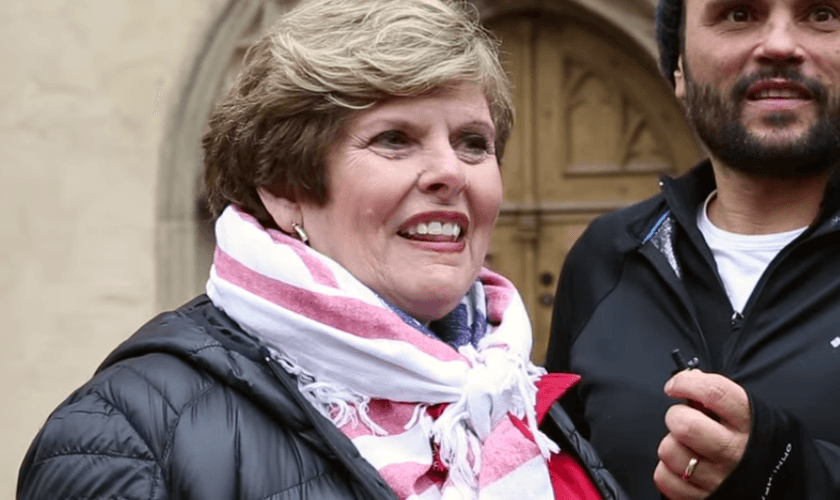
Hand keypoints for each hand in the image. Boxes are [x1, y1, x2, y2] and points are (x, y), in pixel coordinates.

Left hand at [654, 370, 750, 499]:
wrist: (782, 485)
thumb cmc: (757, 443)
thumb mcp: (751, 415)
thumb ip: (720, 398)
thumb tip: (687, 380)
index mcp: (749, 423)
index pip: (713, 392)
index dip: (686, 383)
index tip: (674, 386)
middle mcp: (735, 451)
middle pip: (685, 425)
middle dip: (676, 416)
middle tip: (682, 419)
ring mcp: (719, 477)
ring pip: (670, 450)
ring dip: (671, 444)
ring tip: (686, 446)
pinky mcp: (703, 497)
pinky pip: (665, 478)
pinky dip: (667, 471)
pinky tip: (682, 467)